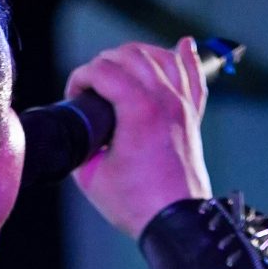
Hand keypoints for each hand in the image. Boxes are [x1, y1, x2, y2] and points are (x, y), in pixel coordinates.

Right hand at [64, 37, 211, 237]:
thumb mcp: (91, 175)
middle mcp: (164, 99)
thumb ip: (81, 144)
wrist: (176, 222)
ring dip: (136, 53)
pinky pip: (193, 76)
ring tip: (119, 65)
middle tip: (91, 84)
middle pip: (131, 55)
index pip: (103, 70)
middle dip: (104, 62)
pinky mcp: (192, 116)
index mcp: (138, 110)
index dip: (81, 77)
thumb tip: (82, 130)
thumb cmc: (137, 204)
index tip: (74, 94)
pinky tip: (182, 45)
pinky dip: (186, 57)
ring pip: (160, 56)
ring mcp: (182, 105)